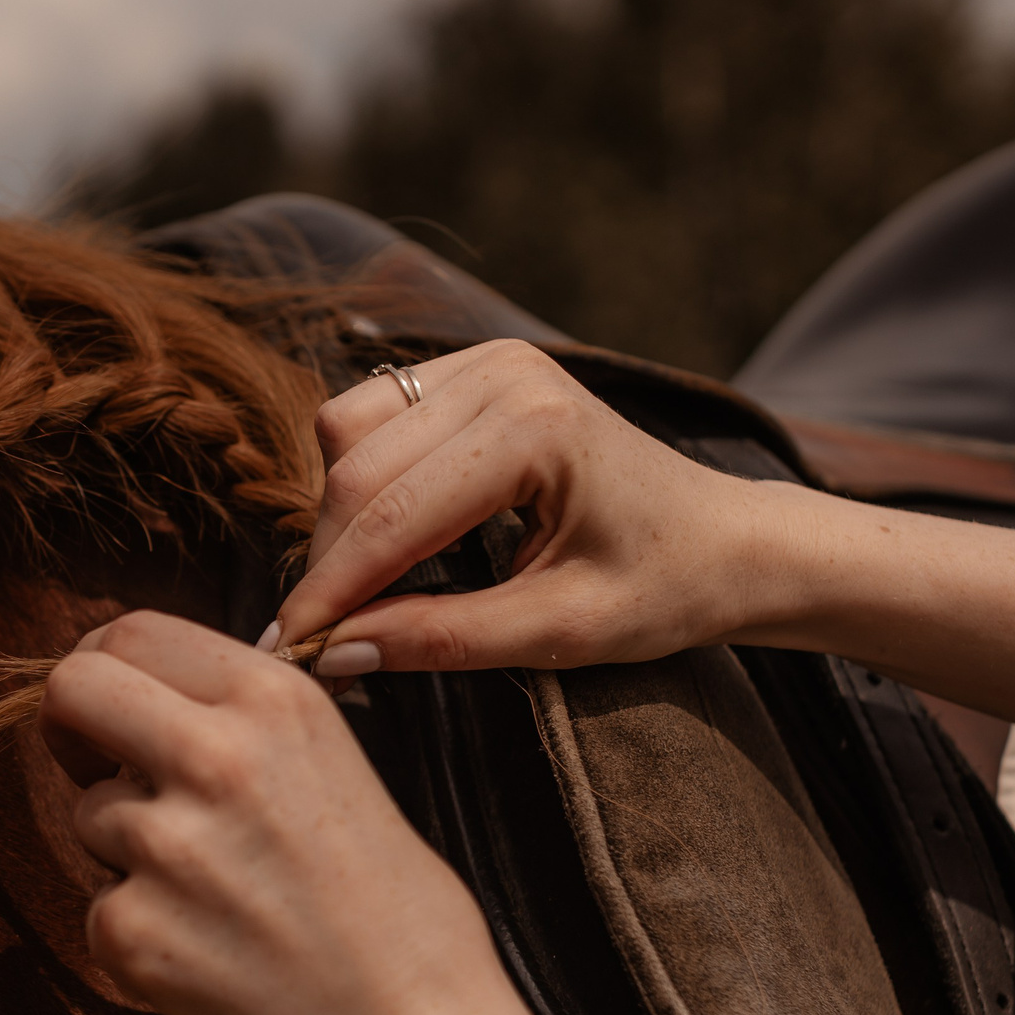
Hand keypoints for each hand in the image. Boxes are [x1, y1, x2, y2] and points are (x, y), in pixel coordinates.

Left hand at [36, 609, 676, 1014]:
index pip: (130, 631)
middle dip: (73, 725)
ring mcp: (165, 846)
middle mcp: (213, 755)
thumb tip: (145, 692)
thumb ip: (242, 720)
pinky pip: (98, 906)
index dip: (107, 665)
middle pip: (72, 688)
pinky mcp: (131, 931)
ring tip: (219, 894)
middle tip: (101, 767)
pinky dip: (139, 930)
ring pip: (87, 813)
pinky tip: (213, 953)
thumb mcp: (337, 763)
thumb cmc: (396, 912)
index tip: (112, 705)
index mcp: (274, 699)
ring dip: (128, 847)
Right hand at [272, 340, 770, 675]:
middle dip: (329, 560)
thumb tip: (334, 655)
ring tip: (362, 590)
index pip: (389, 516)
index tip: (287, 653)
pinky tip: (391, 538)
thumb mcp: (558, 633)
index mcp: (533, 430)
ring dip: (339, 515)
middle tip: (319, 639)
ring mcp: (488, 360)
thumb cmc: (663, 588)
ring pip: (348, 432)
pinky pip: (373, 415)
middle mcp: (503, 374)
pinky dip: (362, 481)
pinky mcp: (477, 368)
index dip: (329, 592)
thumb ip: (440, 639)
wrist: (728, 540)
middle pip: (353, 468)